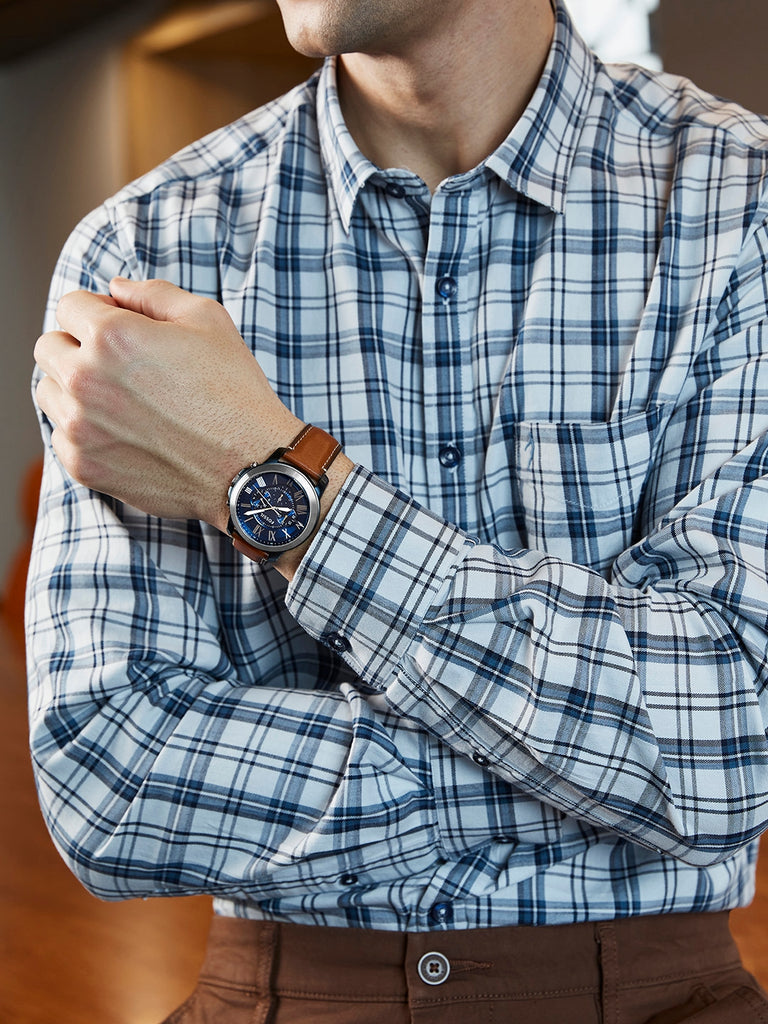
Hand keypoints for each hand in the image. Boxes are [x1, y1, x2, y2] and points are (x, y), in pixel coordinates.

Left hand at [34, 278, 304, 532]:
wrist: (251, 466)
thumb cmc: (235, 392)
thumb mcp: (207, 319)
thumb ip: (153, 294)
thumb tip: (116, 288)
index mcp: (111, 336)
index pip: (69, 306)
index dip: (97, 311)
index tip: (120, 327)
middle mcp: (86, 380)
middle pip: (49, 347)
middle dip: (78, 346)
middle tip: (119, 364)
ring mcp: (81, 427)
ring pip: (49, 392)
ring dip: (74, 388)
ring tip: (121, 399)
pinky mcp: (84, 466)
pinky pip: (61, 436)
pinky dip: (84, 431)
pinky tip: (125, 431)